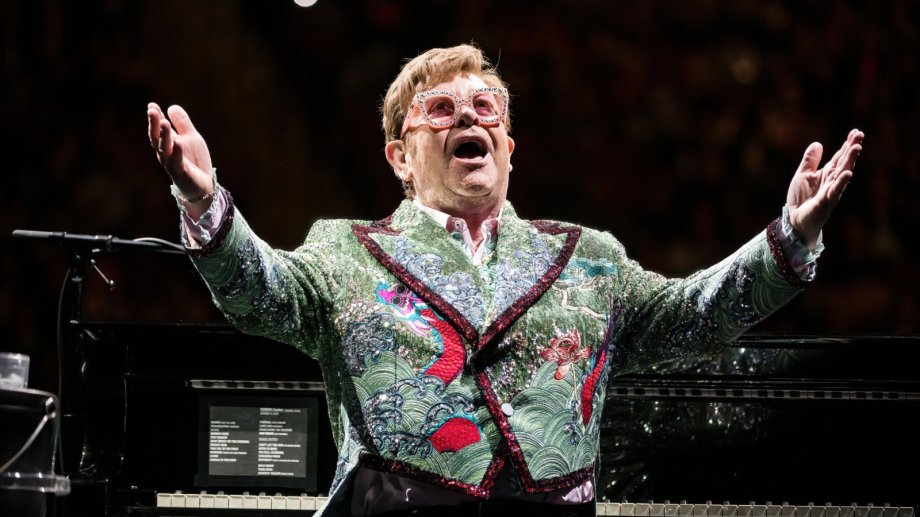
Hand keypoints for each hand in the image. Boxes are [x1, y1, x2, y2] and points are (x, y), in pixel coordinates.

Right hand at [147, 103, 213, 202]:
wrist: (204, 184)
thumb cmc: (195, 160)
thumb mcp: (191, 138)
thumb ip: (182, 124)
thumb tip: (171, 107)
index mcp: (167, 144)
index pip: (158, 130)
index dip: (154, 118)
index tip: (152, 105)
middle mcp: (166, 154)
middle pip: (157, 139)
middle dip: (154, 125)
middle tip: (152, 111)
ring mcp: (172, 164)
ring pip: (165, 150)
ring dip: (164, 136)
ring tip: (164, 123)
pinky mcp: (181, 174)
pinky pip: (178, 162)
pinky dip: (177, 152)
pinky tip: (178, 142)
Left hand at [786, 128, 863, 249]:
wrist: (795, 220)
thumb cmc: (800, 199)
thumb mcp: (802, 175)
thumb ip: (810, 161)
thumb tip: (817, 143)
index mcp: (827, 174)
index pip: (839, 157)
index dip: (846, 145)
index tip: (855, 132)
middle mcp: (832, 181)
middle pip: (844, 162)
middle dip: (851, 149)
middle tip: (860, 135)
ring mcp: (830, 191)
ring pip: (842, 174)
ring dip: (850, 161)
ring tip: (857, 148)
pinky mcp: (826, 202)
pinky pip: (835, 191)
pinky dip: (841, 182)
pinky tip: (848, 173)